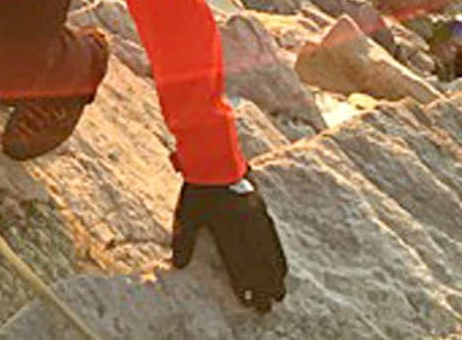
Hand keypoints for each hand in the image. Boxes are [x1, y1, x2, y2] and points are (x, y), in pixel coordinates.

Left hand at [171, 174, 287, 312]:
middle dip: (263, 286)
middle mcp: (243, 222)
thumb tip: (178, 266)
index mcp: (225, 225)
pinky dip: (278, 253)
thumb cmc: (198, 186)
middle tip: (268, 307)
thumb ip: (183, 241)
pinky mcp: (261, 206)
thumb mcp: (186, 213)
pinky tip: (282, 266)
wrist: (214, 154)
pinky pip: (273, 235)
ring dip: (274, 274)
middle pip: (256, 260)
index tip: (248, 302)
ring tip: (280, 293)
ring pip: (268, 250)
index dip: (243, 283)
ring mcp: (255, 214)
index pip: (236, 261)